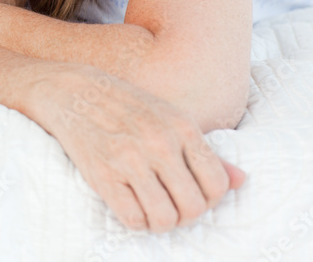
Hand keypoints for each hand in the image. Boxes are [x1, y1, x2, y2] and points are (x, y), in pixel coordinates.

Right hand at [38, 64, 245, 232]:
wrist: (70, 91)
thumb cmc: (124, 105)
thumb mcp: (168, 116)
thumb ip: (203, 151)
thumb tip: (241, 181)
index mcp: (181, 127)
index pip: (216, 184)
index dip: (209, 198)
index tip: (192, 193)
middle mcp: (158, 144)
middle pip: (193, 207)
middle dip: (185, 214)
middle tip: (171, 205)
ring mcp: (129, 159)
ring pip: (165, 218)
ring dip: (161, 221)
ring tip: (152, 209)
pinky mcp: (102, 174)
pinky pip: (132, 218)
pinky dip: (136, 221)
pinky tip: (131, 205)